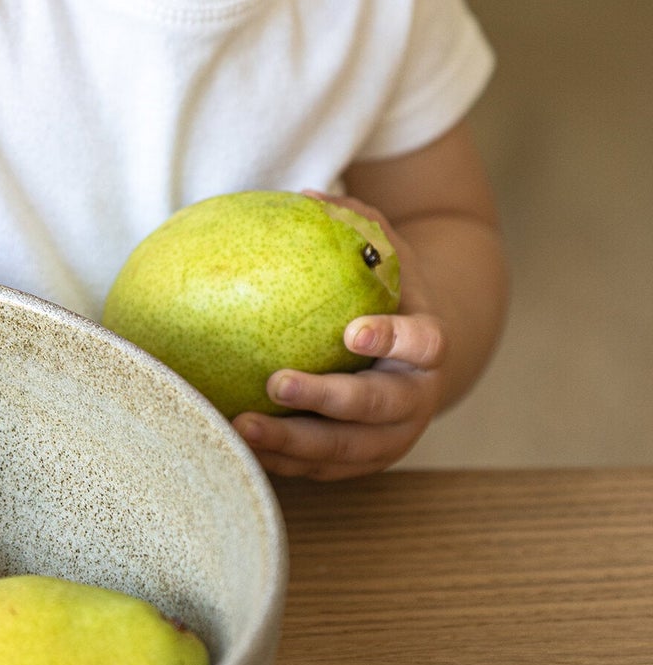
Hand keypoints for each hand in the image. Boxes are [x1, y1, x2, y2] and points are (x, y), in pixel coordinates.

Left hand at [231, 193, 447, 480]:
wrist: (415, 363)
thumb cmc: (390, 297)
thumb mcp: (388, 257)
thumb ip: (359, 223)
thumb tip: (308, 194)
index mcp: (427, 347)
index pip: (423, 344)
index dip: (393, 341)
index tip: (352, 333)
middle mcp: (415, 399)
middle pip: (376, 408)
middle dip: (327, 401)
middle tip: (276, 382)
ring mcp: (390, 438)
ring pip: (344, 450)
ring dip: (293, 443)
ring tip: (243, 426)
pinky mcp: (360, 463)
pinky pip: (321, 469)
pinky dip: (283, 462)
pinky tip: (237, 445)